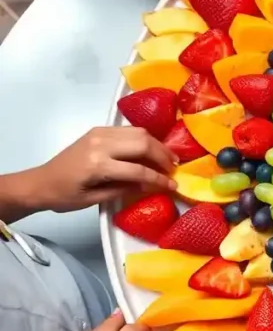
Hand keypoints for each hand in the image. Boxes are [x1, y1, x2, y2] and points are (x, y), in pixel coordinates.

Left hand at [25, 127, 175, 214]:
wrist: (39, 182)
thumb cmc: (64, 196)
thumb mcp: (94, 200)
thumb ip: (124, 189)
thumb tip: (149, 185)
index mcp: (98, 165)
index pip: (138, 170)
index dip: (159, 178)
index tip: (173, 186)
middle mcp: (100, 144)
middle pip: (143, 143)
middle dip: (163, 156)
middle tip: (174, 168)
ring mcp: (99, 134)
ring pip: (139, 132)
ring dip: (156, 145)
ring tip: (167, 158)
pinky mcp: (98, 131)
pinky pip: (128, 130)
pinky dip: (144, 138)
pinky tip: (150, 149)